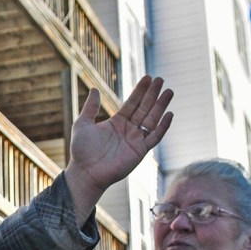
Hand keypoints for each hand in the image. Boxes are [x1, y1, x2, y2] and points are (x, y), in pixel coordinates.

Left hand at [65, 76, 173, 224]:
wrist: (85, 172)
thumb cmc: (81, 150)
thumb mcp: (82, 124)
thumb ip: (90, 107)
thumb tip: (94, 89)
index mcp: (117, 122)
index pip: (132, 103)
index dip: (140, 91)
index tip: (148, 78)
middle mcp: (128, 130)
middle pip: (144, 108)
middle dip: (152, 94)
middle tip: (160, 79)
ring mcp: (135, 140)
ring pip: (152, 119)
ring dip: (161, 106)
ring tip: (168, 91)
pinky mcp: (140, 151)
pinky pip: (155, 137)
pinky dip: (163, 127)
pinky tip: (169, 114)